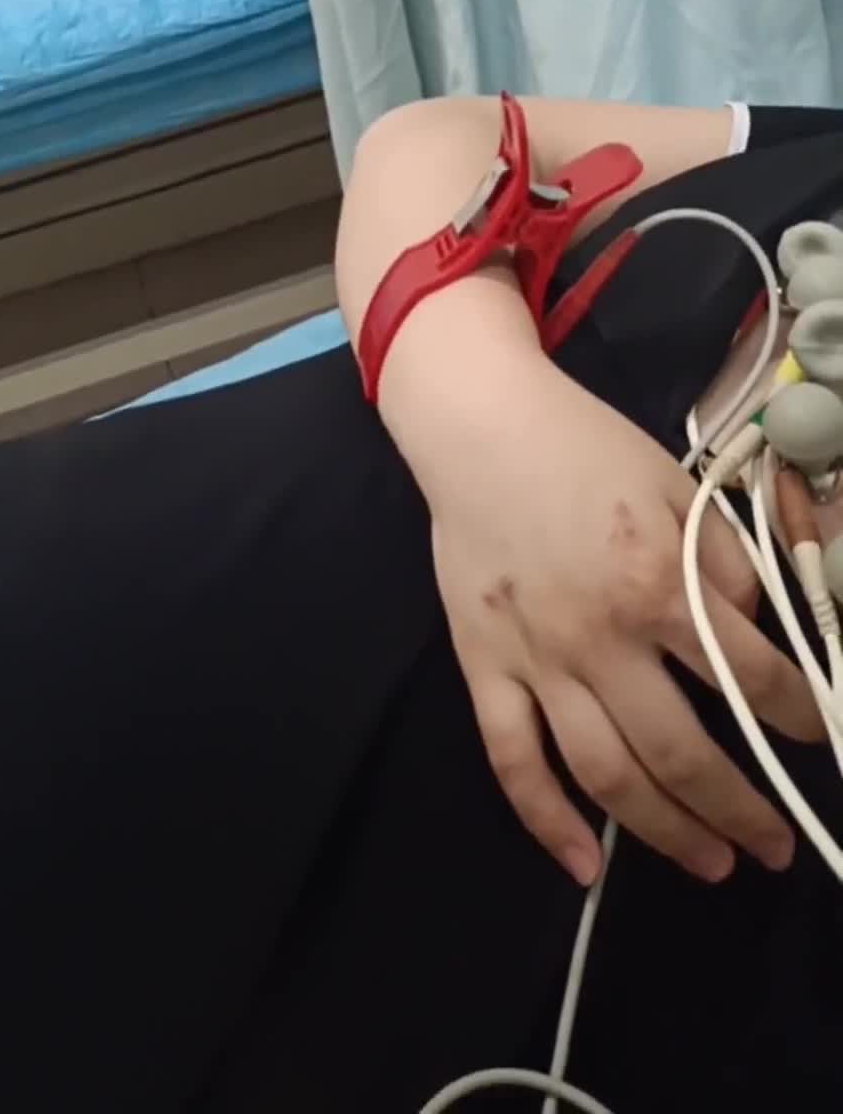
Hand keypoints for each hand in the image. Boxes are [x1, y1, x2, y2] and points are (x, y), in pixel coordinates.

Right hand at [424, 361, 822, 886]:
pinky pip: (513, 760)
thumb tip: (758, 627)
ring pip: (606, 774)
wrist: (481, 427)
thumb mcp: (676, 487)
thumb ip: (724, 560)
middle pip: (681, 753)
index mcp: (658, 584)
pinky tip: (586, 865)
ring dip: (666, 832)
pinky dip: (548, 820)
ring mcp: (538, 660)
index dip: (796, 716)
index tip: (816, 737)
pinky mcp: (484, 668)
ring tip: (712, 864)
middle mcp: (601, 637)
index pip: (750, 676)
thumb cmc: (585, 449)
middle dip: (741, 810)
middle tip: (776, 846)